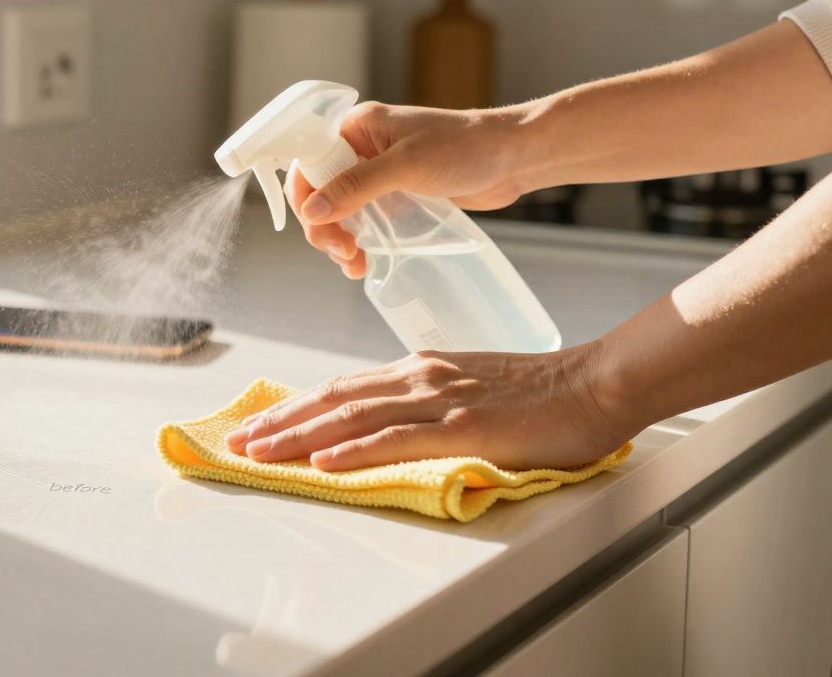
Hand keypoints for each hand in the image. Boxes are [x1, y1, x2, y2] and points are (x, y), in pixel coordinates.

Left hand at [224, 345, 632, 471]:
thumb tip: (389, 424)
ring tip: (259, 452)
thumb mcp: (470, 392)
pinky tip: (323, 460)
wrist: (594, 383)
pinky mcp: (462, 426)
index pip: (342, 388)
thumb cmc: (541, 394)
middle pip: (332, 398)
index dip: (295, 407)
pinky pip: (397, 438)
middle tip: (237, 442)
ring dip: (299, 436)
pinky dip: (353, 449)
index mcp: (419, 370)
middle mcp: (418, 378)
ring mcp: (438, 400)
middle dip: (280, 421)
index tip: (259, 425)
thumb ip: (428, 405)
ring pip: (351, 416)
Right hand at [285, 103, 533, 278]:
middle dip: (325, 227)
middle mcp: (362, 148)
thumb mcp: (406, 165)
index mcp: (357, 127)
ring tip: (355, 266)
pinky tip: (365, 260)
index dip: (307, 199)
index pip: (310, 163)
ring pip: (340, 210)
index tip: (321, 231)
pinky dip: (360, 240)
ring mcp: (379, 172)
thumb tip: (312, 212)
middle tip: (345, 254)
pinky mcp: (396, 193)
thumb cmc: (465, 148)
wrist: (512, 157)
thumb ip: (357, 187)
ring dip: (341, 239)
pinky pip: (365, 219)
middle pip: (321, 192)